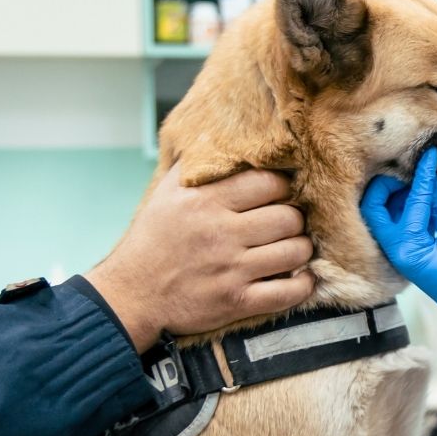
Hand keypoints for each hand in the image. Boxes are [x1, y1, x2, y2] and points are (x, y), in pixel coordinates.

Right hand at [86, 165, 315, 351]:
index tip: (279, 195)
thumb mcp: (167, 193)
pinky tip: (300, 277)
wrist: (132, 294)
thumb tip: (224, 134)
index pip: (268, 182)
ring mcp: (231, 270)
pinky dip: (303, 285)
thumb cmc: (155, 239)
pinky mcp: (238, 301)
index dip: (282, 187)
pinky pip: (289, 292)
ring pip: (295, 252)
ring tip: (293, 248)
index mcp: (205, 201)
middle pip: (288, 217)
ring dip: (302, 250)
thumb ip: (197, 164)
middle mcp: (220, 233)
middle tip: (287, 224)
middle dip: (295, 220)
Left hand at [360, 148, 436, 353]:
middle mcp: (395, 250)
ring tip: (417, 177)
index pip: (410, 202)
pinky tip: (424, 194)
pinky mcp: (406, 252)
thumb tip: (430, 177)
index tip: (428, 155)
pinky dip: (407, 207)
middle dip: (388, 185)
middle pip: (375, 207)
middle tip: (409, 167)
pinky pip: (397, 223)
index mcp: (406, 248)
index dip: (421, 176)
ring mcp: (398, 252)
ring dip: (396, 195)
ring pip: (383, 214)